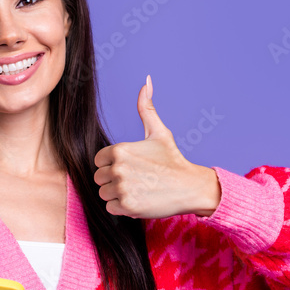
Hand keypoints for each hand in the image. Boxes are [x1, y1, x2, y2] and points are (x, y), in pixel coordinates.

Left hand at [93, 75, 220, 218]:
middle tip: (136, 179)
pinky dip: (122, 208)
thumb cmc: (172, 159)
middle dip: (113, 180)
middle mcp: (118, 168)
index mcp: (120, 149)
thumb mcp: (159, 132)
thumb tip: (146, 81)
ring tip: (138, 189)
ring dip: (117, 195)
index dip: (112, 164)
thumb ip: (146, 108)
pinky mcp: (127, 206)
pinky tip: (139, 200)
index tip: (131, 166)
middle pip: (99, 178)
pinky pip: (110, 208)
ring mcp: (122, 188)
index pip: (99, 160)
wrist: (190, 187)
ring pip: (104, 193)